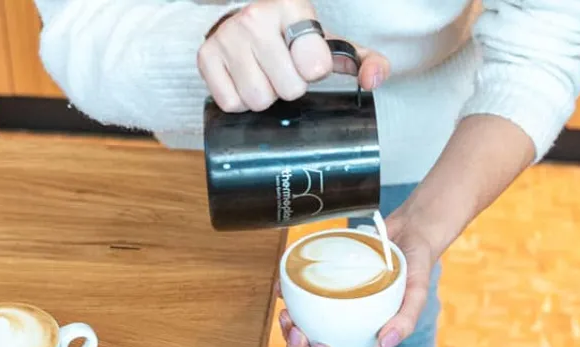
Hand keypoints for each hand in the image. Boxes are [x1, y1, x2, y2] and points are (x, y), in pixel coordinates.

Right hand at [198, 0, 389, 112]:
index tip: (307, 59)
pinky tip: (245, 80)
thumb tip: (374, 80)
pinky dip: (241, 100)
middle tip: (284, 70)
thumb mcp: (332, 44)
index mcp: (291, 7)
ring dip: (266, 96)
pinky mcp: (205, 57)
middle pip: (288, 90)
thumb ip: (365, 61)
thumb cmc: (294, 39)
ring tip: (265, 75)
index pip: (316, 67)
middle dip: (290, 87)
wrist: (248, 22)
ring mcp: (227, 37)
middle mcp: (255, 18)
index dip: (315, 72)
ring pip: (258, 100)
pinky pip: (232, 104)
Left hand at [277, 210, 439, 346]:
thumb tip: (384, 343)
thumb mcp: (417, 292)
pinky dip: (285, 298)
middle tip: (296, 330)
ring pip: (300, 337)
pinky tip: (283, 288)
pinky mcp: (322, 291)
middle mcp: (347, 333)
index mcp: (367, 344)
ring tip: (286, 313)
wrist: (408, 233)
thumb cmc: (416, 266)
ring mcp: (332, 314)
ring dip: (287, 333)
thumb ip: (406, 319)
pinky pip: (297, 302)